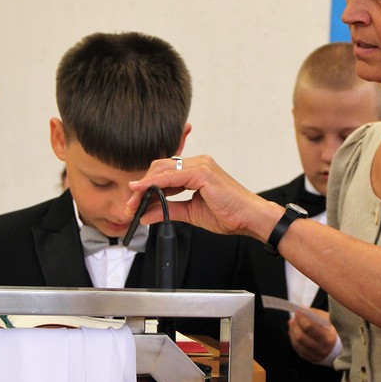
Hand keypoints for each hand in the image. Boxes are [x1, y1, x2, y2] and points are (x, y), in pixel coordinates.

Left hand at [127, 155, 279, 241]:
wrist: (249, 218)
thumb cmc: (229, 214)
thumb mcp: (191, 212)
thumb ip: (169, 210)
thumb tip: (146, 214)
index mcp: (197, 170)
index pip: (165, 172)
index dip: (147, 186)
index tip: (135, 202)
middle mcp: (198, 163)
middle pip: (160, 167)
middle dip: (142, 186)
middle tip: (130, 205)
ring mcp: (201, 165)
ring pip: (163, 170)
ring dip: (145, 186)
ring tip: (133, 203)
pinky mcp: (203, 173)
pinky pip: (172, 176)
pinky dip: (155, 183)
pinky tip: (143, 191)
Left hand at [288, 308, 337, 363]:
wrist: (339, 347)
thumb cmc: (332, 330)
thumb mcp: (328, 320)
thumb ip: (315, 314)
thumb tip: (302, 309)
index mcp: (327, 337)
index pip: (309, 327)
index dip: (301, 318)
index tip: (297, 311)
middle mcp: (321, 349)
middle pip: (300, 336)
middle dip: (295, 325)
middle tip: (294, 317)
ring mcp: (315, 355)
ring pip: (297, 343)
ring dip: (292, 331)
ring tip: (293, 323)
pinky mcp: (310, 358)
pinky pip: (297, 348)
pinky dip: (293, 339)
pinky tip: (294, 331)